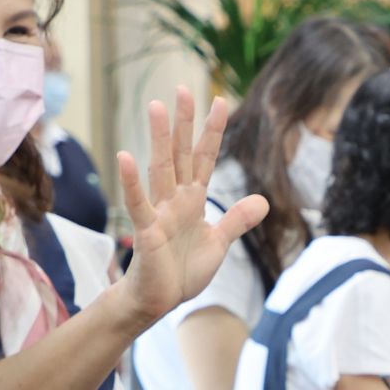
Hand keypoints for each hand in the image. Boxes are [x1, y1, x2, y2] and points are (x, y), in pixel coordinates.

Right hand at [113, 87, 269, 330]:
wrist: (159, 301)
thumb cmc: (183, 271)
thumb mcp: (219, 243)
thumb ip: (236, 219)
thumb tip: (263, 200)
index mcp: (193, 200)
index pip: (205, 158)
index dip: (213, 131)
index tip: (221, 101)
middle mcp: (175, 199)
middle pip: (181, 153)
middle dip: (184, 122)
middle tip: (183, 88)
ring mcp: (160, 212)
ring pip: (160, 168)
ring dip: (160, 138)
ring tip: (157, 107)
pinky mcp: (147, 231)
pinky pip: (138, 203)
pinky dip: (132, 181)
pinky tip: (126, 156)